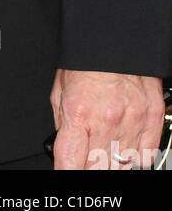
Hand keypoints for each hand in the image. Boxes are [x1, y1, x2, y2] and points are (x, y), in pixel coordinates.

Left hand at [50, 68, 165, 168]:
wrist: (113, 37)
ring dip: (113, 164)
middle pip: (98, 169)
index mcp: (78, 113)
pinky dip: (136, 157)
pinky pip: (146, 155)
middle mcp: (106, 121)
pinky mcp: (151, 118)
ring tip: (106, 150)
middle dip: (91, 168)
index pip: (70, 163)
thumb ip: (63, 125)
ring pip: (123, 165)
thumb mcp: (60, 90)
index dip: (66, 173)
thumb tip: (66, 150)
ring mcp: (132, 121)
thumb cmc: (85, 62)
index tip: (66, 173)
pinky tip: (125, 146)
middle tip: (87, 159)